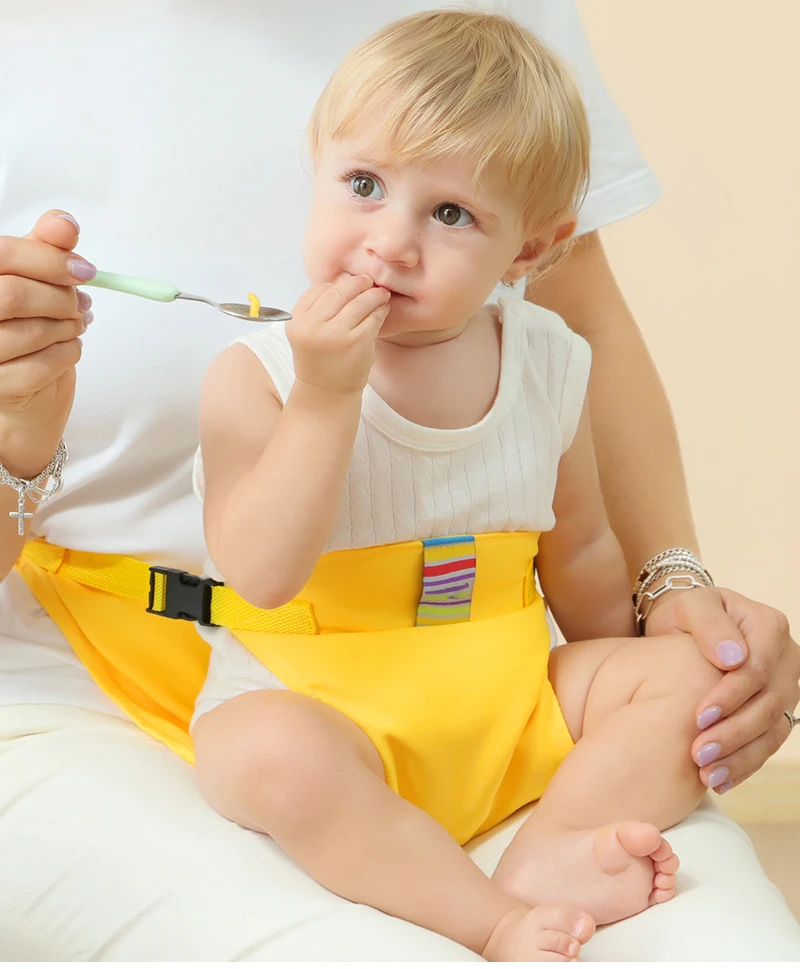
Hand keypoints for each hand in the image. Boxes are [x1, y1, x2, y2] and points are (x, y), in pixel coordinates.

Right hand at [0, 210, 95, 474]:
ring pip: (33, 331)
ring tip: (76, 325)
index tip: (87, 271)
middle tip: (82, 304)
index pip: (4, 254)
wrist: (25, 390)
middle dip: (61, 298)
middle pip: (15, 294)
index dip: (50, 260)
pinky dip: (69, 353)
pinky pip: (43, 366)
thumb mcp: (33, 277)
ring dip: (69, 327)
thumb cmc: (23, 324)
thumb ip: (46, 248)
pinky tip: (71, 347)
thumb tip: (65, 223)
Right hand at [287, 273, 390, 396]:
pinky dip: (380, 310)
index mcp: (297, 322)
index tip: (348, 282)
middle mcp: (312, 326)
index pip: (316, 291)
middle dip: (357, 283)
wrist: (326, 393)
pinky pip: (372, 318)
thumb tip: (346, 280)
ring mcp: (335, 334)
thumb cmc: (320, 361)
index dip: (335, 284)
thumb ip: (319, 310)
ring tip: (381, 293)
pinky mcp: (356, 342)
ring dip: (373, 294)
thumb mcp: (307, 334)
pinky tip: (383, 309)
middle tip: (369, 281)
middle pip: (338, 292)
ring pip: (359, 302)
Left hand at [645, 585, 799, 791]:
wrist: (684, 628)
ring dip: (741, 756)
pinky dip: (745, 764)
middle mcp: (786, 658)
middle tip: (699, 754)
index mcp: (768, 626)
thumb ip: (710, 625)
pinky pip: (767, 743)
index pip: (757, 669)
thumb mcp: (690, 606)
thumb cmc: (684, 613)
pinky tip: (720, 781)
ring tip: (708, 775)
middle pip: (768, 703)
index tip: (700, 717)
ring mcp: (784, 687)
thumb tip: (734, 659)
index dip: (732, 696)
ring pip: (772, 729)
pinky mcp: (775, 711)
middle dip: (734, 733)